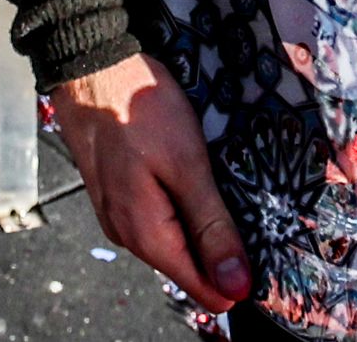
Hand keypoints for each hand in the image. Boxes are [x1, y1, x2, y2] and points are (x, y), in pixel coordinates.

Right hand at [45, 53, 249, 309]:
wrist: (90, 68)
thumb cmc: (139, 109)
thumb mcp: (187, 165)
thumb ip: (212, 227)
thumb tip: (235, 286)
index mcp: (147, 236)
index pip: (201, 288)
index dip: (236, 278)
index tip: (267, 254)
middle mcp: (128, 236)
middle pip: (188, 265)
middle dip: (221, 247)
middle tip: (251, 206)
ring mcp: (118, 216)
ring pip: (173, 240)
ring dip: (202, 223)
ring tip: (225, 187)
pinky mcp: (117, 196)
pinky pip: (158, 218)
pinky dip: (181, 206)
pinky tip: (196, 180)